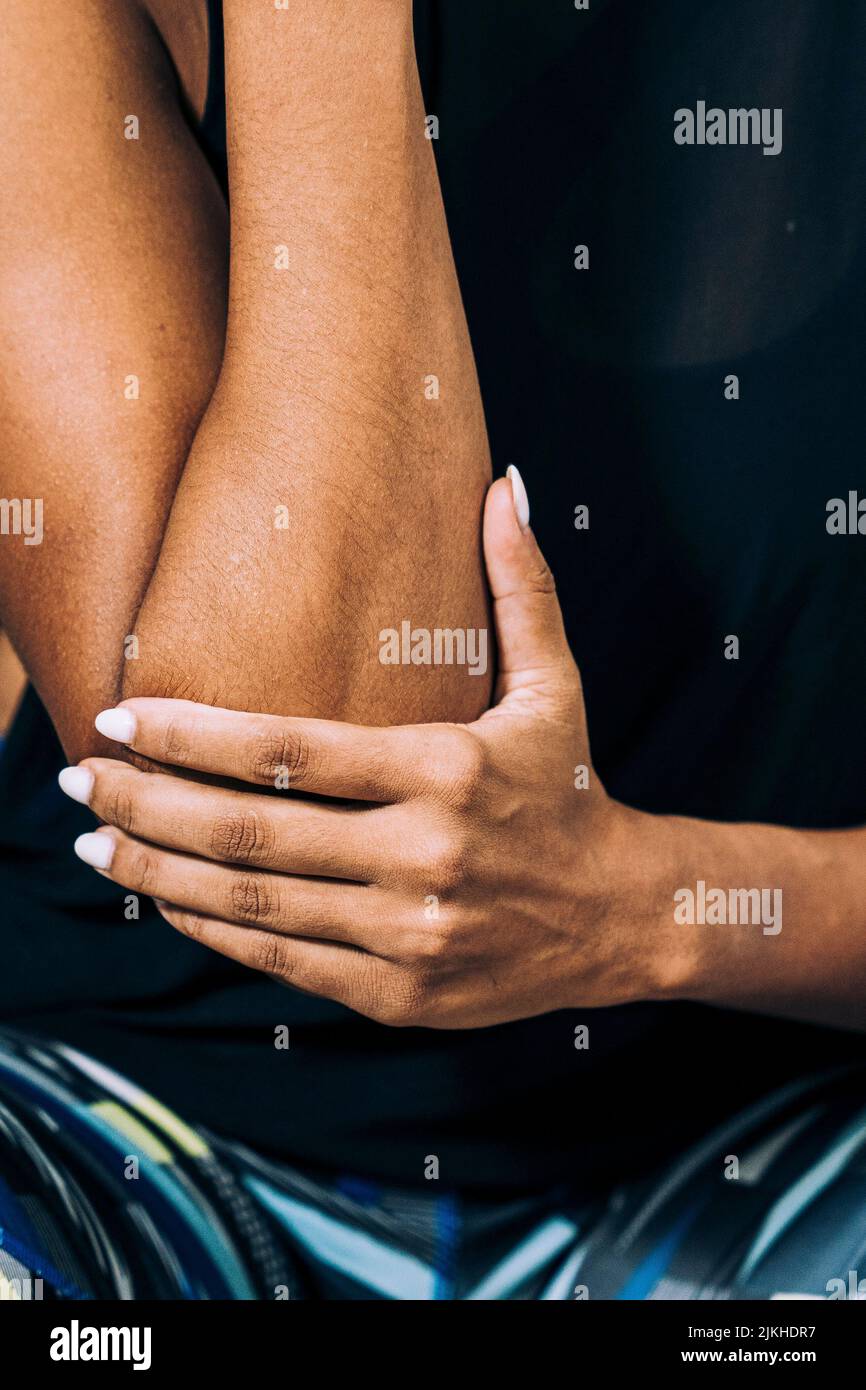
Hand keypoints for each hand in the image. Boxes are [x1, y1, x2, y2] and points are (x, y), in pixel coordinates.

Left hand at [62, 474, 679, 1027]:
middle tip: (76, 784)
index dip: (190, 735)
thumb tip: (502, 482)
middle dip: (145, 806)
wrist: (621, 915)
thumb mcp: (555, 685)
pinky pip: (285, 961)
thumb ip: (521, 587)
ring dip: (159, 874)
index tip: (119, 717)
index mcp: (448, 770)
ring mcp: (410, 933)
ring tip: (92, 847)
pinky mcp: (403, 995)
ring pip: (256, 903)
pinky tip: (166, 901)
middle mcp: (424, 855)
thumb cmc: (570, 788)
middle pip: (252, 831)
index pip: (290, 750)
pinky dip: (215, 932)